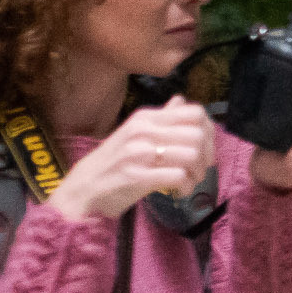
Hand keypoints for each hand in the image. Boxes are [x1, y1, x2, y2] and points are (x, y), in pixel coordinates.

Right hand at [46, 102, 216, 221]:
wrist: (83, 188)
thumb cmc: (114, 163)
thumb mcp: (136, 133)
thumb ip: (161, 118)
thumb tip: (181, 100)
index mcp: (146, 117)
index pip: (194, 113)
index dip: (209, 132)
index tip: (205, 149)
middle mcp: (143, 131)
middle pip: (197, 135)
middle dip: (206, 156)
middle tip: (199, 170)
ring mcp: (139, 153)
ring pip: (191, 155)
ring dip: (197, 174)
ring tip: (190, 182)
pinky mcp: (137, 176)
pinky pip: (178, 177)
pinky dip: (186, 187)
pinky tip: (180, 191)